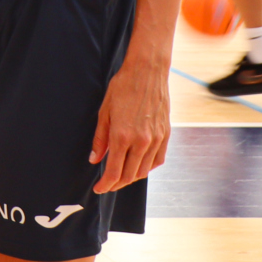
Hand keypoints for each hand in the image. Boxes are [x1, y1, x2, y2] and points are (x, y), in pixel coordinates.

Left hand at [89, 57, 167, 193]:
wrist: (147, 72)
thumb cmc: (122, 88)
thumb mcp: (104, 111)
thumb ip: (100, 139)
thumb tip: (95, 159)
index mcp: (122, 135)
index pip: (114, 171)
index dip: (105, 184)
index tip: (98, 189)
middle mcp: (141, 141)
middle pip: (129, 175)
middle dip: (116, 184)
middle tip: (107, 185)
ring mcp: (156, 139)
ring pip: (144, 171)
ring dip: (131, 178)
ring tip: (120, 176)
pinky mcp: (166, 135)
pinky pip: (157, 160)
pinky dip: (146, 167)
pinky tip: (138, 165)